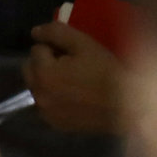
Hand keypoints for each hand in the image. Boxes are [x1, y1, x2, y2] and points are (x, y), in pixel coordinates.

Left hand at [26, 15, 129, 136]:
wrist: (126, 105)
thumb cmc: (106, 71)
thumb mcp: (83, 44)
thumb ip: (56, 33)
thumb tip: (34, 32)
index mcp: (43, 73)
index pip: (37, 49)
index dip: (54, 47)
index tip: (73, 52)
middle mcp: (38, 95)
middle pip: (30, 69)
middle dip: (44, 63)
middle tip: (70, 64)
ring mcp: (45, 112)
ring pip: (37, 87)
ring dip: (47, 80)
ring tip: (72, 80)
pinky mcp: (55, 124)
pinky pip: (46, 105)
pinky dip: (53, 98)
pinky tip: (73, 97)